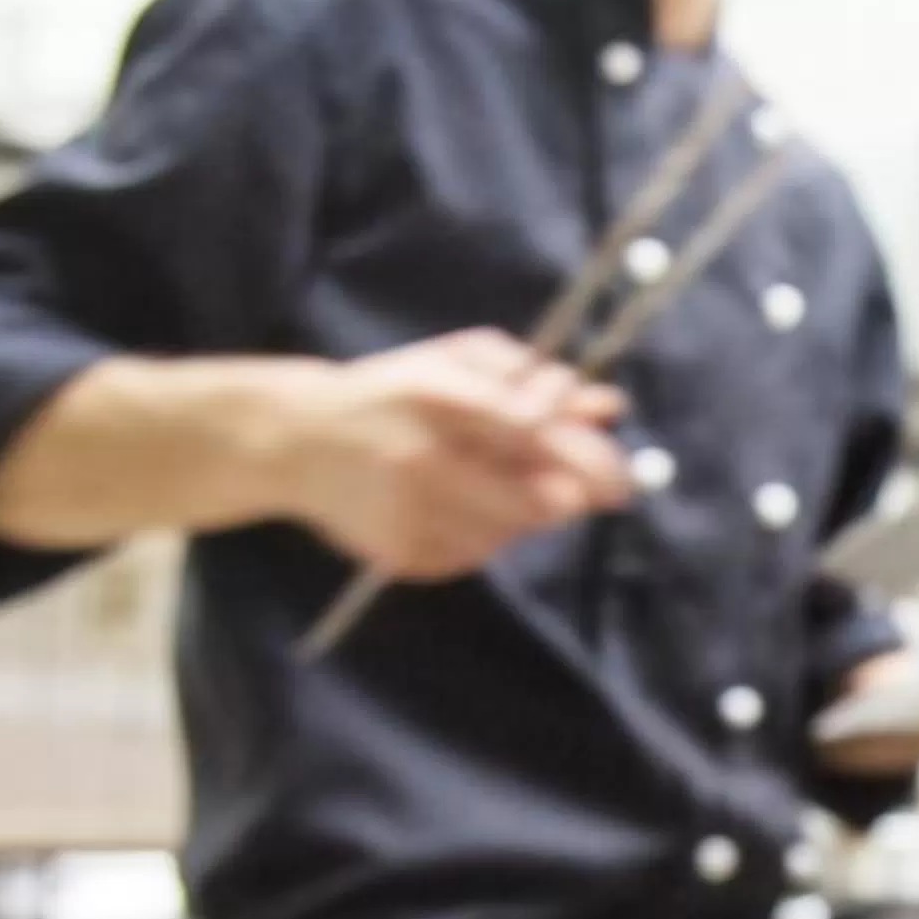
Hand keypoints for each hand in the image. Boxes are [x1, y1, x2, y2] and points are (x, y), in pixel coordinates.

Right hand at [273, 329, 632, 579]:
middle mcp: (423, 459)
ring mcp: (411, 514)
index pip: (533, 434)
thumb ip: (533, 378)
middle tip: (589, 491)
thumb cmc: (392, 391)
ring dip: (524, 515)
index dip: (587, 460)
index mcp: (438, 396)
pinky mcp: (403, 553)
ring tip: (495, 485)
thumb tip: (607, 405)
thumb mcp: (458, 363)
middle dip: (571, 498)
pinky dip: (485, 536)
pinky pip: (473, 555)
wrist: (299, 442)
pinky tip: (460, 509)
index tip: (619, 477)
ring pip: (510, 534)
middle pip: (534, 500)